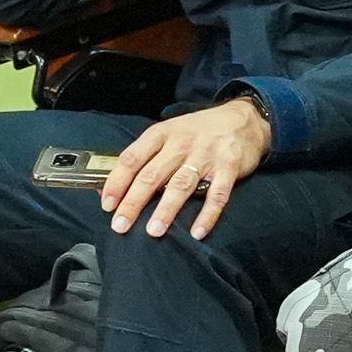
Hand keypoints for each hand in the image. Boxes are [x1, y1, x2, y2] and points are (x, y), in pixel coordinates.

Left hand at [99, 94, 270, 238]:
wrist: (244, 119)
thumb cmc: (199, 131)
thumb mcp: (170, 134)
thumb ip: (146, 157)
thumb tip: (113, 188)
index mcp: (162, 134)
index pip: (132, 158)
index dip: (117, 182)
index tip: (107, 204)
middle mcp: (182, 143)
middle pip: (152, 175)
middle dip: (134, 202)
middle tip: (120, 225)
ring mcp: (206, 155)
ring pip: (181, 184)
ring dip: (166, 209)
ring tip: (153, 231)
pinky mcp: (229, 167)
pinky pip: (217, 194)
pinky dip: (208, 214)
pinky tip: (197, 232)